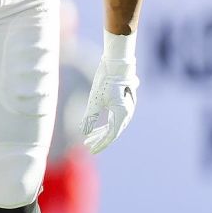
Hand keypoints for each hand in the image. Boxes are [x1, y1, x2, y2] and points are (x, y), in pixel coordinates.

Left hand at [81, 31, 138, 154]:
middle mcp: (127, 113)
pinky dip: (106, 124)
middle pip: (113, 132)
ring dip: (102, 132)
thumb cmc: (106, 80)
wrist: (117, 62)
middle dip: (99, 139)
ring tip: (89, 138)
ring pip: (114, 125)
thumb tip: (84, 133)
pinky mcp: (123, 103)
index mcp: (122, 114)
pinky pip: (115, 118)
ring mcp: (127, 108)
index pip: (111, 135)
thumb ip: (89, 117)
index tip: (91, 150)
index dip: (101, 144)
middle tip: (87, 145)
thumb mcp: (95, 100)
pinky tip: (96, 127)